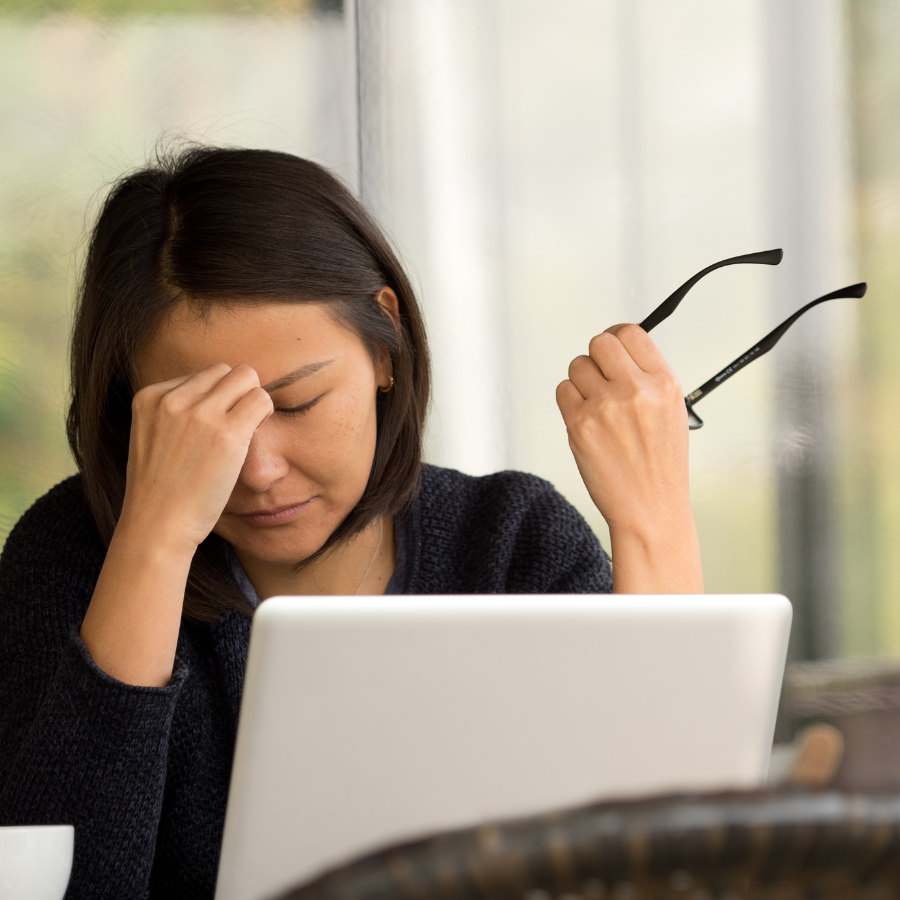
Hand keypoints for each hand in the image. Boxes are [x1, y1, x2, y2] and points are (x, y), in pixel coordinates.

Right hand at [122, 363, 273, 552]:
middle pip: (224, 371)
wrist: (158, 524)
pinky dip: (266, 411)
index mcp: (149, 397)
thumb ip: (173, 413)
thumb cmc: (161, 490)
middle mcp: (173, 399)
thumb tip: (215, 394)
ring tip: (249, 427)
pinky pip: (262, 399)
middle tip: (239, 423)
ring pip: (246, 377)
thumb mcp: (152, 438)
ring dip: (253, 399)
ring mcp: (200, 414)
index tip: (214, 426)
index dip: (215, 399)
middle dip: (236, 393)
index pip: (200, 376)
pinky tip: (257, 432)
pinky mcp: (228, 432)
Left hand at [556, 324, 701, 592]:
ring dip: (581, 382)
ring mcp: (606, 407)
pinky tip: (585, 421)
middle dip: (597, 358)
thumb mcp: (672, 413)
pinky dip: (569, 402)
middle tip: (599, 378)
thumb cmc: (660, 467)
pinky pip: (562, 391)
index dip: (617, 337)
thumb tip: (619, 349)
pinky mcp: (581, 425)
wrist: (651, 510)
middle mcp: (636, 390)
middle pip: (599, 343)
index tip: (612, 348)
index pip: (631, 333)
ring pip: (577, 366)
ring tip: (596, 408)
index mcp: (664, 383)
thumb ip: (648, 379)